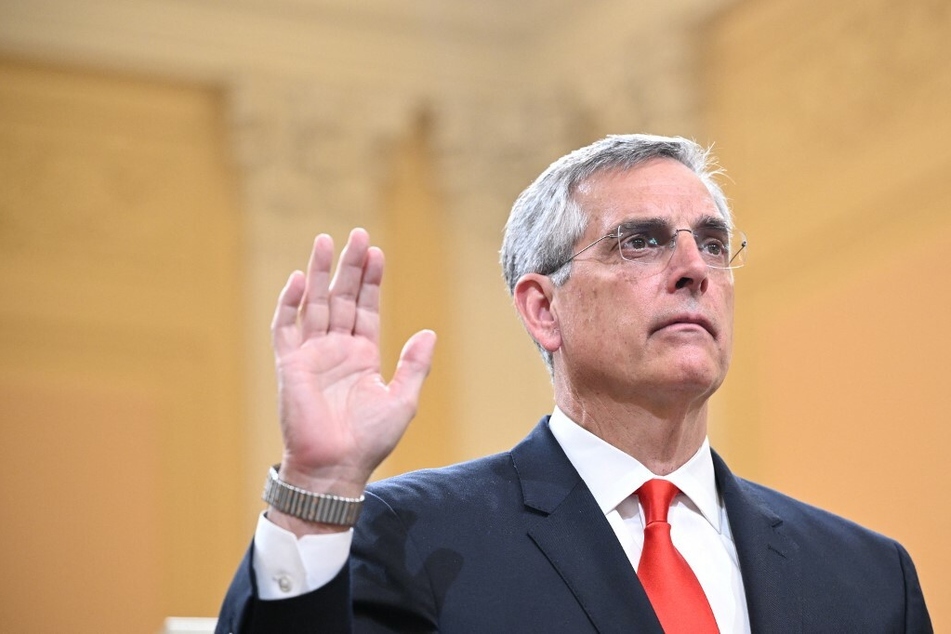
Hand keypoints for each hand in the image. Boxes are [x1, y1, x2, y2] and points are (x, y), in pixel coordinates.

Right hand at [269, 228, 435, 531]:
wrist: (337, 468)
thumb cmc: (370, 440)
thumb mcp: (402, 400)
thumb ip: (414, 365)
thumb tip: (428, 332)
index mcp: (362, 355)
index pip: (366, 308)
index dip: (371, 281)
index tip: (376, 252)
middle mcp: (336, 349)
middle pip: (342, 298)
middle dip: (349, 267)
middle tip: (357, 235)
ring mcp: (311, 354)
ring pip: (315, 304)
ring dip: (320, 273)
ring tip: (326, 241)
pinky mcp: (290, 364)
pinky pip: (286, 327)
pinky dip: (291, 303)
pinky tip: (301, 278)